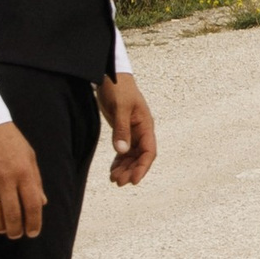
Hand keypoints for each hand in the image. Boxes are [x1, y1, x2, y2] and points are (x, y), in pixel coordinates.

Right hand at [0, 119, 45, 238]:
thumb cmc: (9, 140)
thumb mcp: (29, 156)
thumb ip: (36, 181)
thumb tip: (42, 203)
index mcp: (24, 172)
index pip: (32, 205)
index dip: (34, 223)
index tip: (32, 232)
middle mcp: (6, 178)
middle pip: (13, 214)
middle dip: (15, 230)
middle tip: (15, 234)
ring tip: (1, 229)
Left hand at [97, 72, 157, 189]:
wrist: (110, 75)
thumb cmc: (119, 88)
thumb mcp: (120, 107)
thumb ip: (121, 129)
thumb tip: (122, 150)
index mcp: (146, 125)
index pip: (149, 151)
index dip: (142, 167)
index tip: (133, 180)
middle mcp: (141, 131)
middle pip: (140, 157)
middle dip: (131, 171)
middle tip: (118, 182)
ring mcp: (132, 132)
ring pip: (131, 156)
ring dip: (124, 168)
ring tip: (114, 180)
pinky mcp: (123, 131)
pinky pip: (124, 151)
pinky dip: (119, 161)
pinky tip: (113, 170)